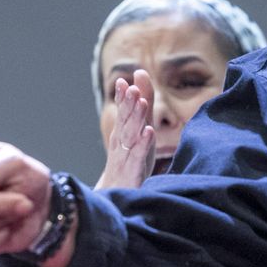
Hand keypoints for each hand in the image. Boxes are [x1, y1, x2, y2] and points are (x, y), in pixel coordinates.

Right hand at [95, 71, 155, 190]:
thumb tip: (140, 72)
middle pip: (124, 121)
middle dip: (127, 105)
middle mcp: (121, 143)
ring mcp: (126, 157)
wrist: (117, 194)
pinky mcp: (133, 172)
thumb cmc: (130, 159)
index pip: (121, 112)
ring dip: (135, 119)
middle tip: (131, 89)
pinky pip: (138, 156)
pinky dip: (143, 144)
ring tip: (141, 104)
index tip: (121, 82)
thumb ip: (142, 103)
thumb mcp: (138, 129)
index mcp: (122, 132)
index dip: (121, 98)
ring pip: (130, 136)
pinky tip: (149, 133)